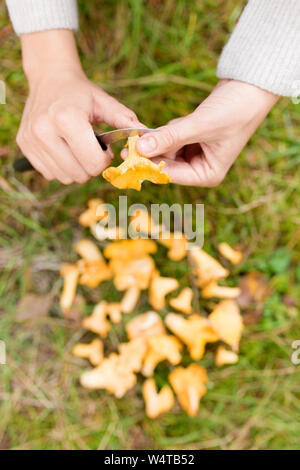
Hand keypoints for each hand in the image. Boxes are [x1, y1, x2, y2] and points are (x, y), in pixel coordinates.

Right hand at [17, 30, 142, 183]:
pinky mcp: (24, 146)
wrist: (49, 77)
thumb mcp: (104, 102)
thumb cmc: (81, 93)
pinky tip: (64, 148)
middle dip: (91, 165)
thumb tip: (147, 136)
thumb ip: (126, 120)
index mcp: (67, 118)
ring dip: (76, 168)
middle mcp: (44, 130)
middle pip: (80, 174)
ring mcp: (31, 140)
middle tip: (91, 148)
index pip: (94, 163)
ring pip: (64, 177)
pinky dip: (61, 167)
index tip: (105, 147)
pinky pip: (49, 174)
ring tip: (77, 147)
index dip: (105, 159)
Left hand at [135, 79, 278, 185]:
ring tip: (154, 129)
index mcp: (207, 175)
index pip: (171, 174)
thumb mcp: (200, 126)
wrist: (251, 86)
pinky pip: (171, 138)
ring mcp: (196, 155)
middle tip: (130, 141)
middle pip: (166, 164)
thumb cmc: (234, 110)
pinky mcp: (193, 140)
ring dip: (159, 139)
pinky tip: (171, 124)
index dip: (149, 165)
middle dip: (151, 151)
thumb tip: (140, 147)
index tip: (128, 155)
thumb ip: (169, 138)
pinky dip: (167, 131)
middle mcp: (201, 169)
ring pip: (166, 150)